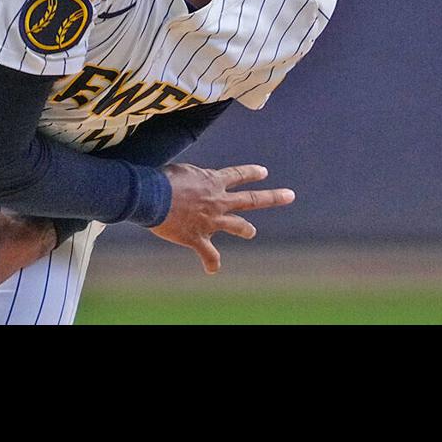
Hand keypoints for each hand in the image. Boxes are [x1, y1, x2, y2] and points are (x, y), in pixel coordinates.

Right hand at [150, 163, 294, 273]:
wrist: (152, 197)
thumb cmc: (160, 180)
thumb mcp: (181, 172)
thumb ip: (190, 178)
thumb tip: (184, 181)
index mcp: (212, 182)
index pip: (237, 175)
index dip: (251, 173)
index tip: (263, 172)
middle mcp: (218, 201)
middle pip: (251, 199)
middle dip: (273, 197)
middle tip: (290, 195)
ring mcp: (211, 221)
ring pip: (237, 226)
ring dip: (246, 229)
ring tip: (252, 232)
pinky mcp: (197, 238)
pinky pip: (208, 254)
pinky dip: (211, 263)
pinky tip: (212, 270)